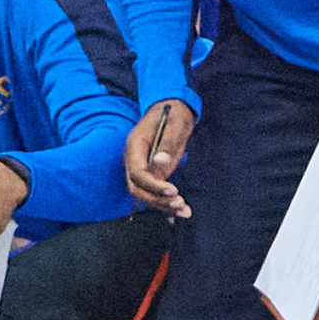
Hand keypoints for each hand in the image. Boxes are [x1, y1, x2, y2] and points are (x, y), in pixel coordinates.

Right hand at [124, 99, 194, 218]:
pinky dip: (167, 202)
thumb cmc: (173, 114)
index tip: (173, 191)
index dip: (153, 185)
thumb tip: (160, 162)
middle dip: (157, 199)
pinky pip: (155, 191)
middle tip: (179, 203)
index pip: (136, 173)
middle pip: (137, 187)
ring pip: (145, 193)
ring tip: (184, 210)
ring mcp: (142, 167)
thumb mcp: (174, 126)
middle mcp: (134, 159)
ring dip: (163, 205)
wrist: (172, 108)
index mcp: (135, 145)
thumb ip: (166, 144)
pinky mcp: (152, 173)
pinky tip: (182, 211)